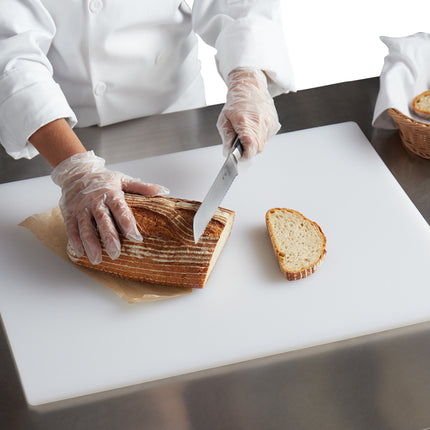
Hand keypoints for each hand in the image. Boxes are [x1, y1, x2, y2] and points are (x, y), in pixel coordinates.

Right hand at [52, 151, 168, 264]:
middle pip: (102, 220)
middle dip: (109, 238)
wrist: (76, 172)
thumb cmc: (104, 179)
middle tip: (116, 253)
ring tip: (97, 259)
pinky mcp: (69, 213)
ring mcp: (81, 208)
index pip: (120, 209)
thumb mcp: (123, 179)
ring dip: (91, 244)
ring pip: (85, 227)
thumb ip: (142, 187)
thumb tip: (163, 191)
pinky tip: (81, 253)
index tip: (135, 237)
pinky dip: (75, 241)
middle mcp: (95, 201)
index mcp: (111, 193)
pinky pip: (71, 228)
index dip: (127, 223)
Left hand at [217, 68, 280, 158]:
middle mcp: (259, 124)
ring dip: (254, 143)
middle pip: (257, 149)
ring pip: (262, 144)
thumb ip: (226, 138)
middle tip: (240, 142)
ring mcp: (268, 123)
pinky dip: (259, 136)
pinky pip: (267, 137)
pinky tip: (254, 127)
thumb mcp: (224, 120)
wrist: (249, 87)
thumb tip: (227, 152)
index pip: (250, 148)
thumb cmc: (235, 103)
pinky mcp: (274, 123)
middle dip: (248, 150)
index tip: (239, 157)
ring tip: (247, 131)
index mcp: (245, 123)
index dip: (244, 156)